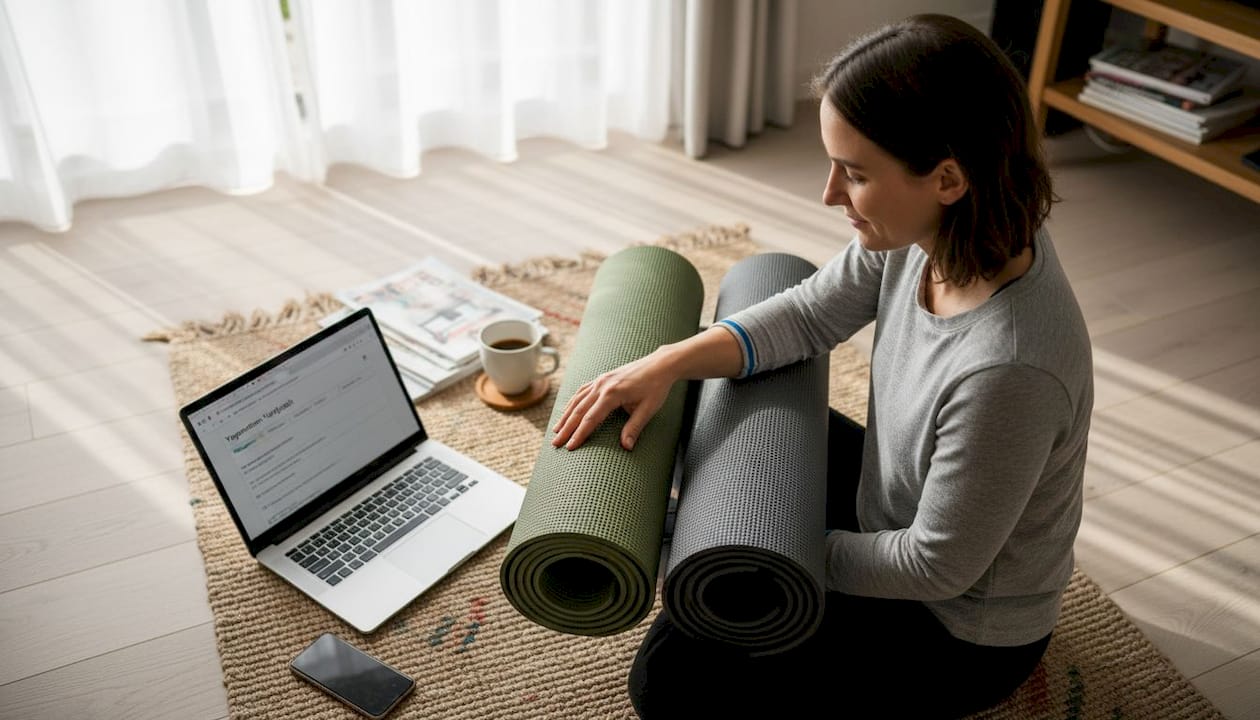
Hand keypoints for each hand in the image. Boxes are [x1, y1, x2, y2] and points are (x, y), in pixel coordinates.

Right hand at [550, 351, 675, 451]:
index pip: (590, 419)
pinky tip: (567, 410)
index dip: (579, 434)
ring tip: (556, 430)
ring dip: (565, 416)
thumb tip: (626, 447)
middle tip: (555, 444)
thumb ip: (635, 428)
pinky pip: (582, 391)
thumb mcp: (648, 409)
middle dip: (566, 428)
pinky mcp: (602, 378)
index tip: (570, 448)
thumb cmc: (656, 387)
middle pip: (578, 410)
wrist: (659, 365)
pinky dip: (572, 402)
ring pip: (577, 400)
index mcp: (612, 394)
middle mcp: (602, 385)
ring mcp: (600, 380)